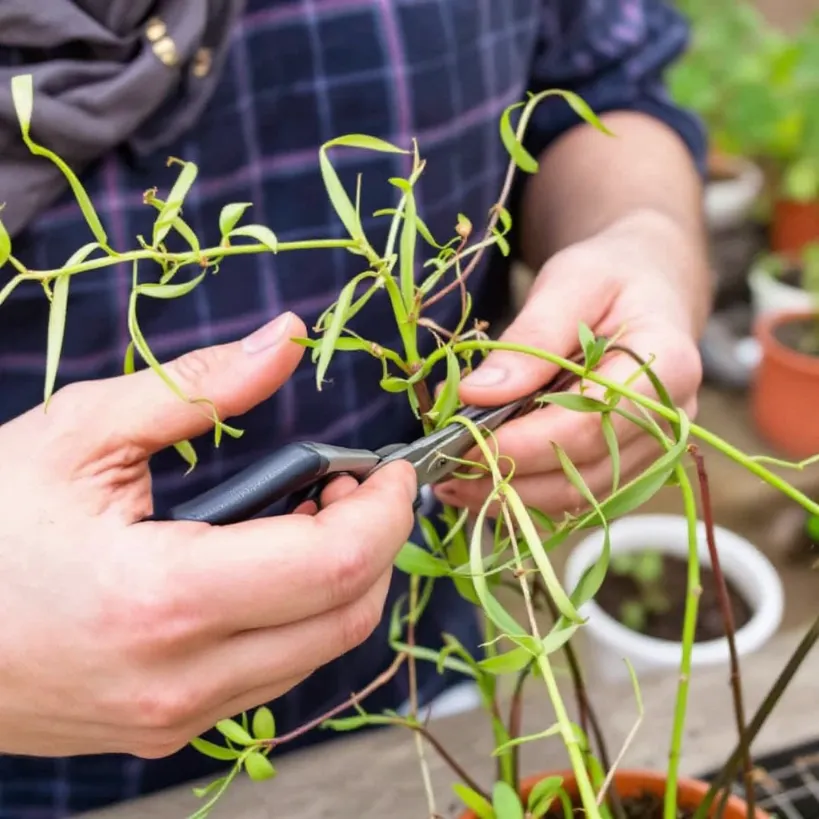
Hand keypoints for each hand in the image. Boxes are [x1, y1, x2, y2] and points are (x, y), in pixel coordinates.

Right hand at [0, 312, 415, 757]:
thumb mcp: (83, 433)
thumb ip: (200, 388)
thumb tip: (285, 339)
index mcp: (162, 597)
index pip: (334, 563)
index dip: (385, 508)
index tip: (393, 468)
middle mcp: (180, 678)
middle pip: (347, 617)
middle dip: (377, 543)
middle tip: (351, 484)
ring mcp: (176, 715)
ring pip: (320, 654)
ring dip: (343, 581)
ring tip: (309, 516)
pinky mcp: (168, 728)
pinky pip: (275, 674)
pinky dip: (301, 616)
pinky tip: (271, 566)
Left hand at [434, 214, 703, 516]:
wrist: (647, 288)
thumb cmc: (610, 277)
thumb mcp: (569, 285)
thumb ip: (530, 340)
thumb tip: (477, 395)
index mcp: (667, 367)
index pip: (588, 424)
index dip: (521, 443)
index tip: (462, 443)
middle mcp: (669, 420)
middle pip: (583, 472)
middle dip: (507, 478)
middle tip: (443, 472)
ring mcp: (654, 448)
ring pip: (578, 495)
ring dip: (512, 498)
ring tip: (453, 483)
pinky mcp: (631, 463)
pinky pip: (578, 494)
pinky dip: (528, 495)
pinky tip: (484, 484)